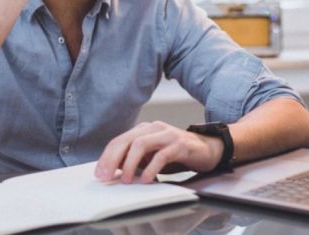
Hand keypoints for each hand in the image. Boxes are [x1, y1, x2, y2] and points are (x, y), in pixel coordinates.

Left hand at [95, 121, 224, 183]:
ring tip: (127, 181)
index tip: (99, 173)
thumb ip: (136, 160)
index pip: (119, 140)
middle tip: (107, 177)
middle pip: (127, 140)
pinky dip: (152, 168)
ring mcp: (168, 134)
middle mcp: (154, 128)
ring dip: (130, 164)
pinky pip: (162, 155)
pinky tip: (147, 180)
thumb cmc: (178, 155)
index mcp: (145, 130)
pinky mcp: (180, 144)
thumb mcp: (153, 157)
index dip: (107, 157)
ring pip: (141, 144)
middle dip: (113, 159)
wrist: (208, 149)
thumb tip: (114, 171)